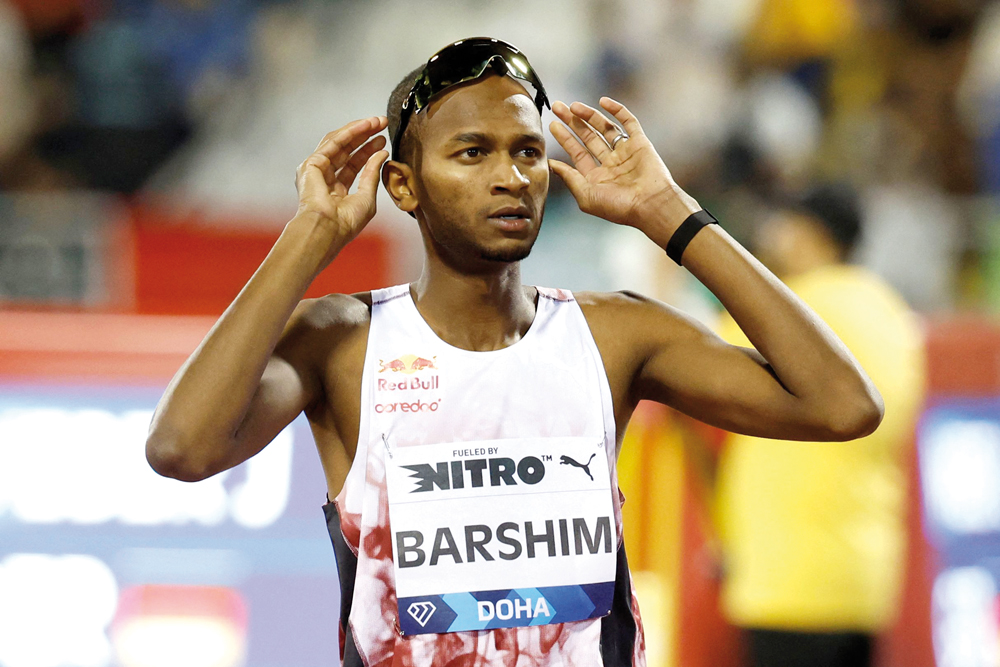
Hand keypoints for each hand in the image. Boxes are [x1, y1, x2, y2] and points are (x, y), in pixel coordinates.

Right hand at [295, 116, 388, 245]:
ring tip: (377, 121)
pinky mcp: (311, 164)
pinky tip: (365, 126)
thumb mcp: (367, 197)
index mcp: (336, 191)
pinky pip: (333, 143)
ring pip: (339, 143)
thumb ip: (372, 174)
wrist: (328, 229)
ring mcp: (316, 170)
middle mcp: (324, 179)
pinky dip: (350, 133)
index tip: (383, 141)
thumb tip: (382, 153)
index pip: (353, 165)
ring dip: (358, 130)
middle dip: (364, 136)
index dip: (368, 152)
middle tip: (382, 124)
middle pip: (346, 151)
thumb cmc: (346, 222)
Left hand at [549, 98, 698, 244]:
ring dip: (590, 115)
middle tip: (558, 107)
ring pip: (605, 128)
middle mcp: (611, 163)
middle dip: (573, 122)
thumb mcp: (586, 195)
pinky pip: (629, 122)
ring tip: (574, 105)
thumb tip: (551, 163)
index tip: (553, 124)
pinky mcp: (640, 143)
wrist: (650, 204)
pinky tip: (603, 101)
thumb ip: (569, 178)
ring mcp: (625, 152)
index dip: (565, 138)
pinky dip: (617, 110)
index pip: (578, 153)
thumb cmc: (618, 206)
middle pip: (588, 137)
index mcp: (597, 177)